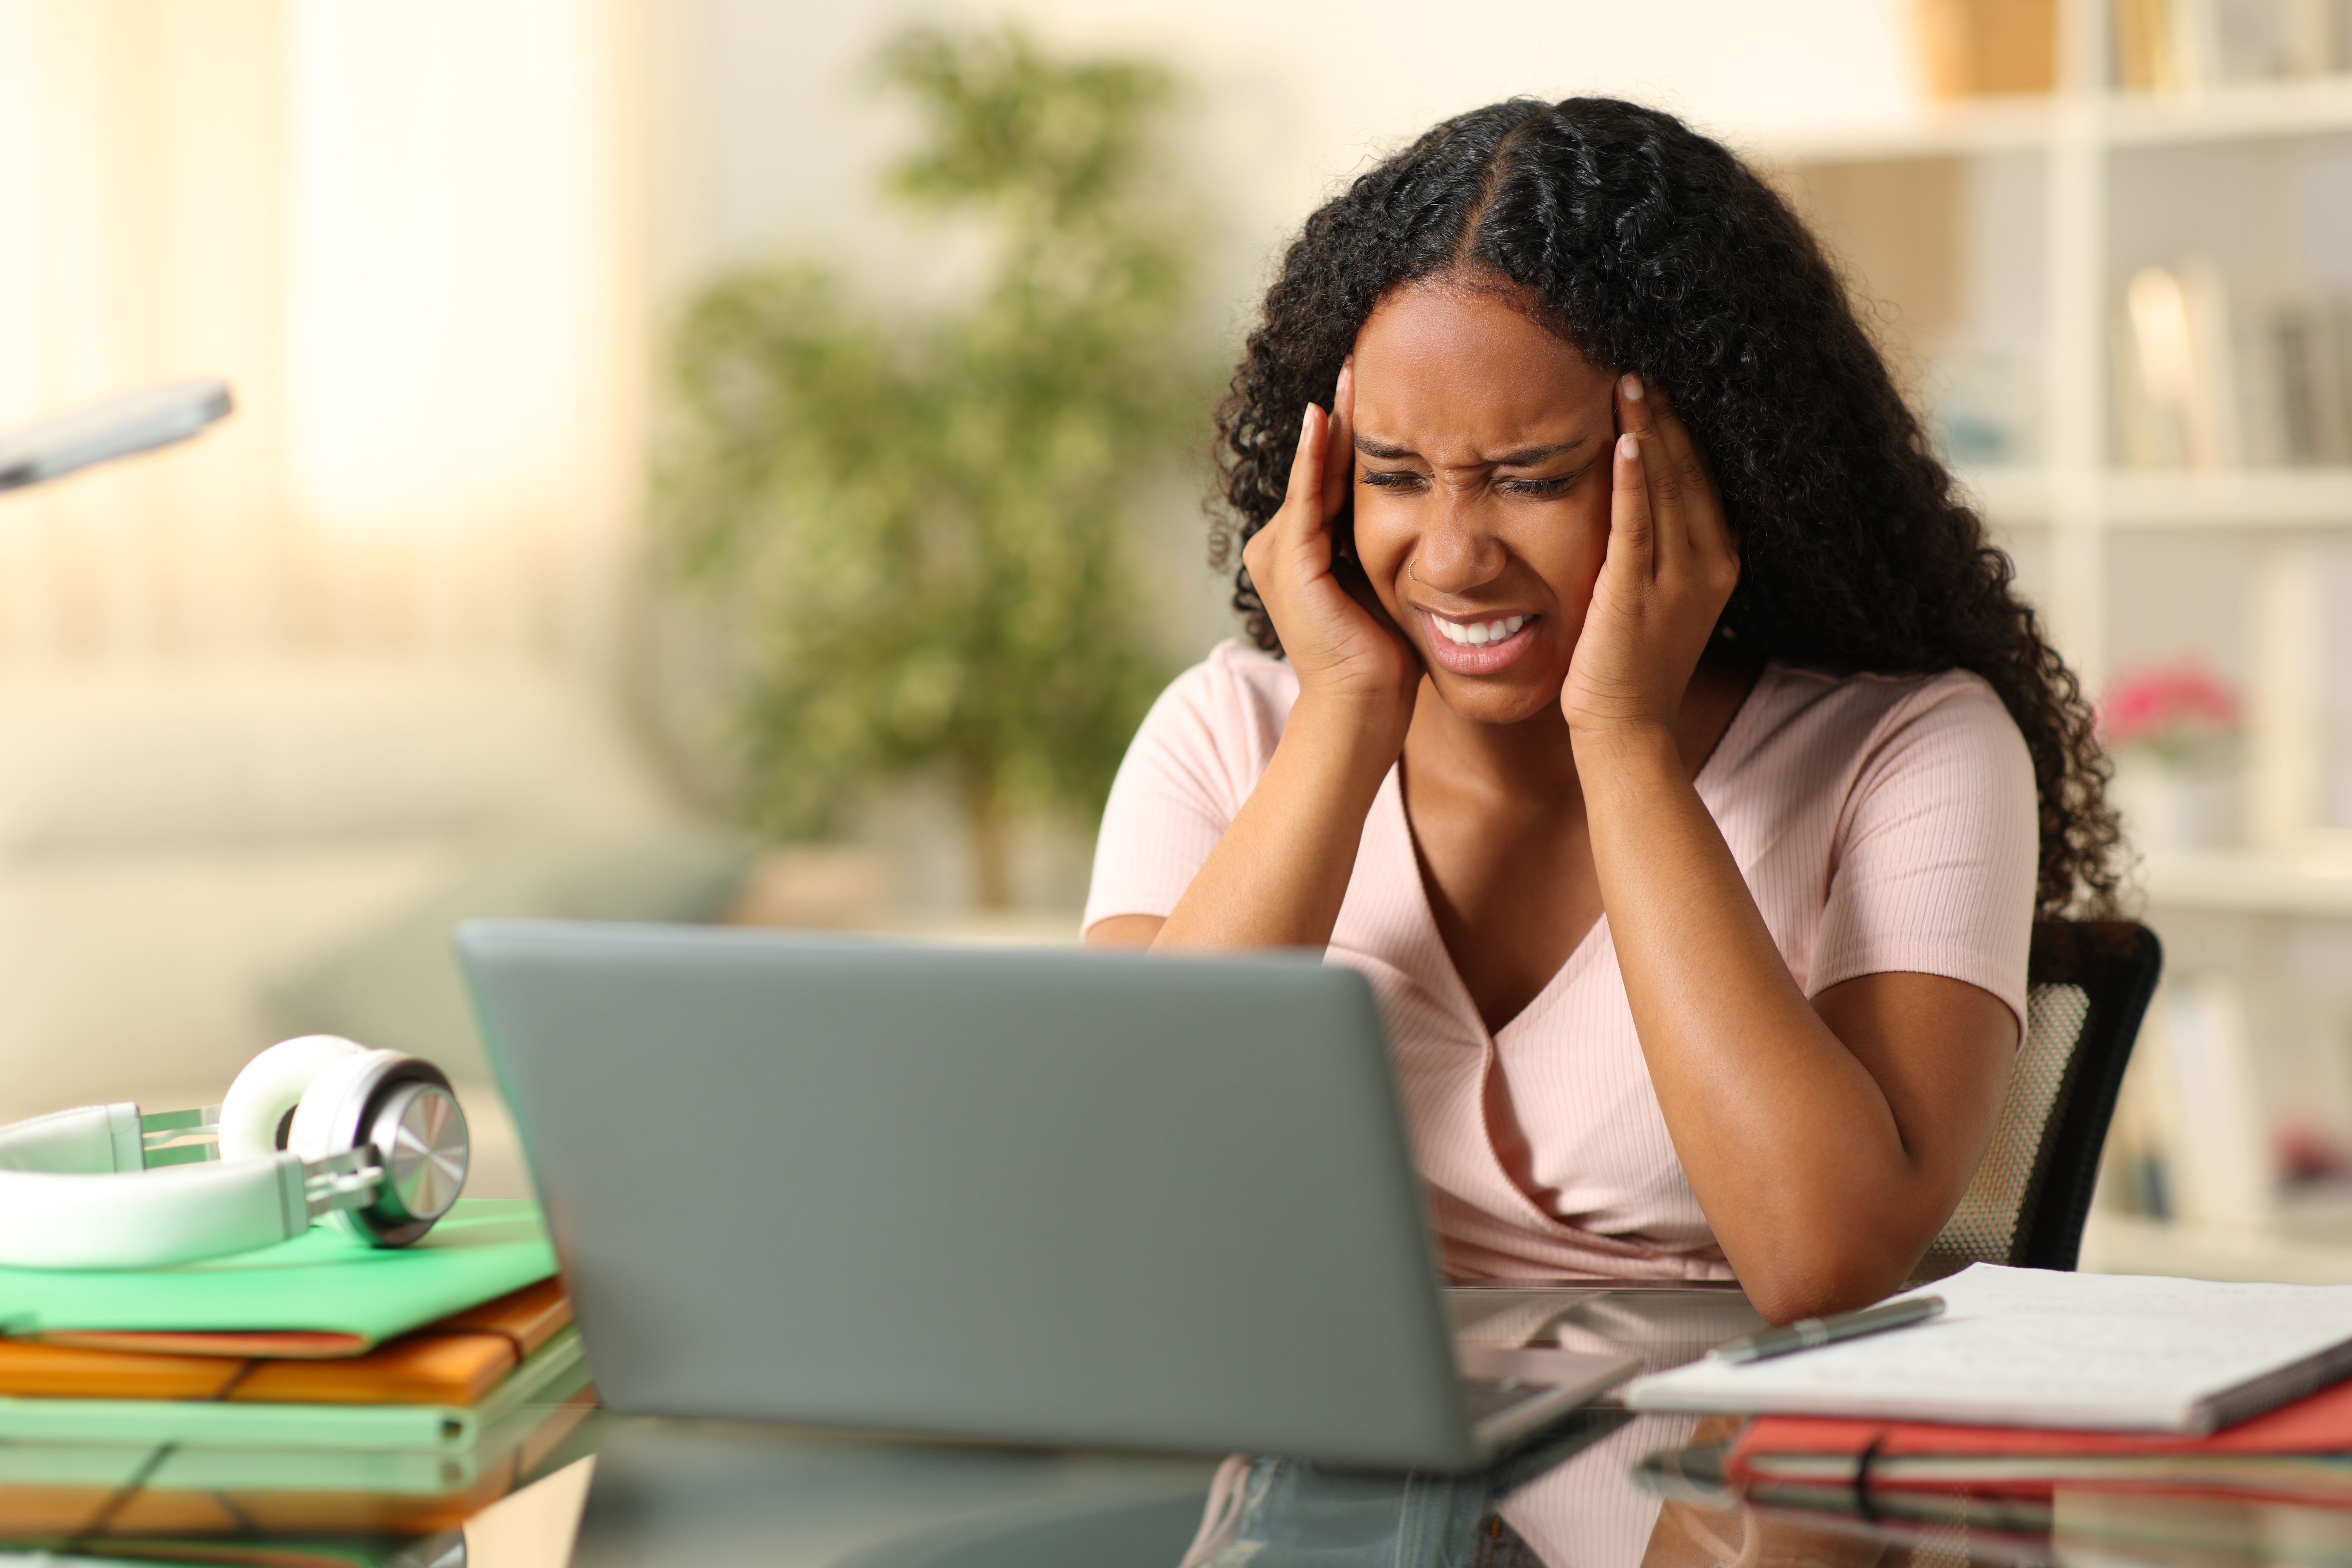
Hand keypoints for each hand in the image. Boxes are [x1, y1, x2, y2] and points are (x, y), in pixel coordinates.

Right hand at [1241, 365, 1421, 741]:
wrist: (1364, 713)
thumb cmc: (1386, 662)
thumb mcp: (1390, 588)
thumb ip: (1391, 549)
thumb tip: (1435, 513)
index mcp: (1300, 554)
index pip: (1331, 479)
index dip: (1353, 433)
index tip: (1380, 384)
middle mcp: (1278, 549)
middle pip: (1319, 468)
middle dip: (1342, 415)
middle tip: (1364, 356)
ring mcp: (1278, 555)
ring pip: (1313, 474)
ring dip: (1332, 422)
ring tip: (1352, 370)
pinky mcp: (1291, 563)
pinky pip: (1309, 496)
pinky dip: (1318, 456)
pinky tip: (1329, 416)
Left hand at [1559, 374, 1738, 738]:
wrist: (1625, 730)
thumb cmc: (1633, 663)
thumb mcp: (1661, 596)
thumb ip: (1661, 547)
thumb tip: (1642, 492)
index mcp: (1720, 560)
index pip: (1706, 477)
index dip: (1687, 427)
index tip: (1665, 380)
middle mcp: (1708, 564)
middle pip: (1691, 471)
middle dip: (1669, 414)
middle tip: (1642, 359)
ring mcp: (1676, 580)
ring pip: (1666, 488)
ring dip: (1648, 430)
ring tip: (1629, 380)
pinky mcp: (1635, 594)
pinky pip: (1636, 525)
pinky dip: (1633, 480)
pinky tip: (1625, 439)